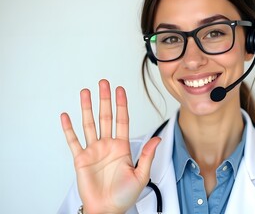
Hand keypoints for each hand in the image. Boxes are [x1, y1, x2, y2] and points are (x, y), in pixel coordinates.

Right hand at [60, 79, 160, 213]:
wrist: (107, 210)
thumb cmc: (124, 196)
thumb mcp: (141, 175)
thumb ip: (148, 156)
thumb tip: (157, 138)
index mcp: (122, 147)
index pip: (122, 120)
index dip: (121, 104)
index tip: (120, 89)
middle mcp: (107, 145)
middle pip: (105, 117)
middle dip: (105, 99)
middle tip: (103, 83)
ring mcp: (93, 151)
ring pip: (89, 124)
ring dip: (86, 108)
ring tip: (85, 92)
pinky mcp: (81, 159)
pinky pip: (73, 141)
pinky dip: (68, 129)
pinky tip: (66, 116)